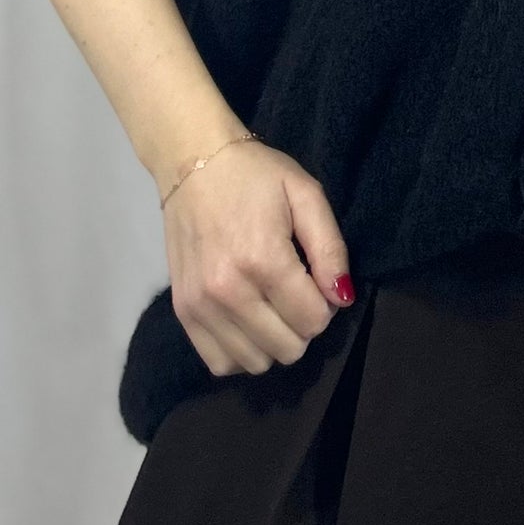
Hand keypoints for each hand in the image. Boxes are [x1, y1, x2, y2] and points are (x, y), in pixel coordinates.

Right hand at [161, 139, 355, 376]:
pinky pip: (220, 362)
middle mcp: (228, 290)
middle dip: (302, 324)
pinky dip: (241, 351)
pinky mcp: (182, 312)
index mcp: (263, 259)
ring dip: (273, 340)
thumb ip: (330, 248)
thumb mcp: (306, 194)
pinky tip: (248, 322)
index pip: (312, 320)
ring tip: (271, 304)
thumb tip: (341, 298)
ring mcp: (200, 305)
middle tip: (295, 290)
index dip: (326, 304)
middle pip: (288, 348)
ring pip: (256, 362)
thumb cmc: (256, 175)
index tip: (316, 279)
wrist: (192, 161)